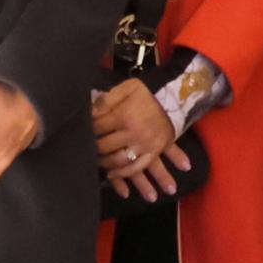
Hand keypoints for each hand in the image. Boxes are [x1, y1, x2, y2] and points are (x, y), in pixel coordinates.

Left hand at [94, 81, 184, 201]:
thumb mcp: (128, 88)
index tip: (88, 128)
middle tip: (90, 145)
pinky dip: (122, 174)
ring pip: (117, 160)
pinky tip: (112, 174)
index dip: (89, 128)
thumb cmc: (147, 95)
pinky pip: (135, 168)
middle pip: (104, 146)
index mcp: (124, 115)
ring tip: (99, 160)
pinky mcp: (153, 153)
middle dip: (94, 146)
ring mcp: (144, 145)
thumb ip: (108, 98)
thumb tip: (91, 113)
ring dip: (105, 162)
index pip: (97, 127)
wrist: (174, 102)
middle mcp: (133, 132)